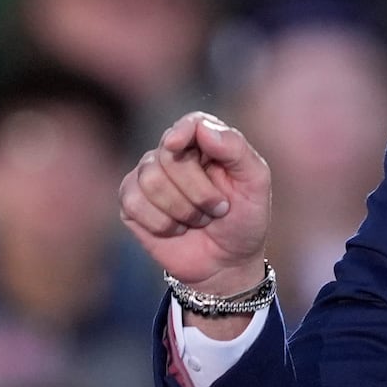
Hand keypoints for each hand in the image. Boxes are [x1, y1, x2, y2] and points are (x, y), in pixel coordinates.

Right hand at [119, 112, 271, 294]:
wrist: (228, 263)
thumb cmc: (245, 220)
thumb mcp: (255, 184)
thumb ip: (236, 150)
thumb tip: (204, 128)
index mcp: (207, 144)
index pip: (190, 123)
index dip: (181, 131)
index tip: (176, 145)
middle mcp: (174, 155)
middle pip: (168, 156)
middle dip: (199, 191)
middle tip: (219, 209)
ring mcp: (148, 177)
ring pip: (150, 180)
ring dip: (183, 210)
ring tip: (199, 220)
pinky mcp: (131, 203)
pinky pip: (133, 203)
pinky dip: (162, 223)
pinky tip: (176, 229)